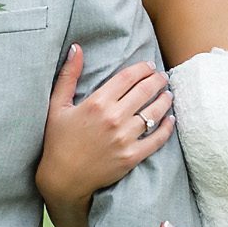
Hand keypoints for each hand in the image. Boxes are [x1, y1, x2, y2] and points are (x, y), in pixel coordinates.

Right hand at [37, 45, 174, 226]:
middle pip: (144, 91)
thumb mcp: (56, 105)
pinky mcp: (132, 156)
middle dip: (157, 80)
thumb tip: (76, 47)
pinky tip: (171, 119)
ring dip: (165, 100)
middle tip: (162, 77)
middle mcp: (113, 118)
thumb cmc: (57, 141)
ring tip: (168, 94)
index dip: (142, 68)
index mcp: (96, 103)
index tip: (149, 65)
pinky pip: (157, 139)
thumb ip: (68, 75)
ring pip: (154, 113)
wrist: (63, 178)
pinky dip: (167, 127)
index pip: (127, 77)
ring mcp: (124, 138)